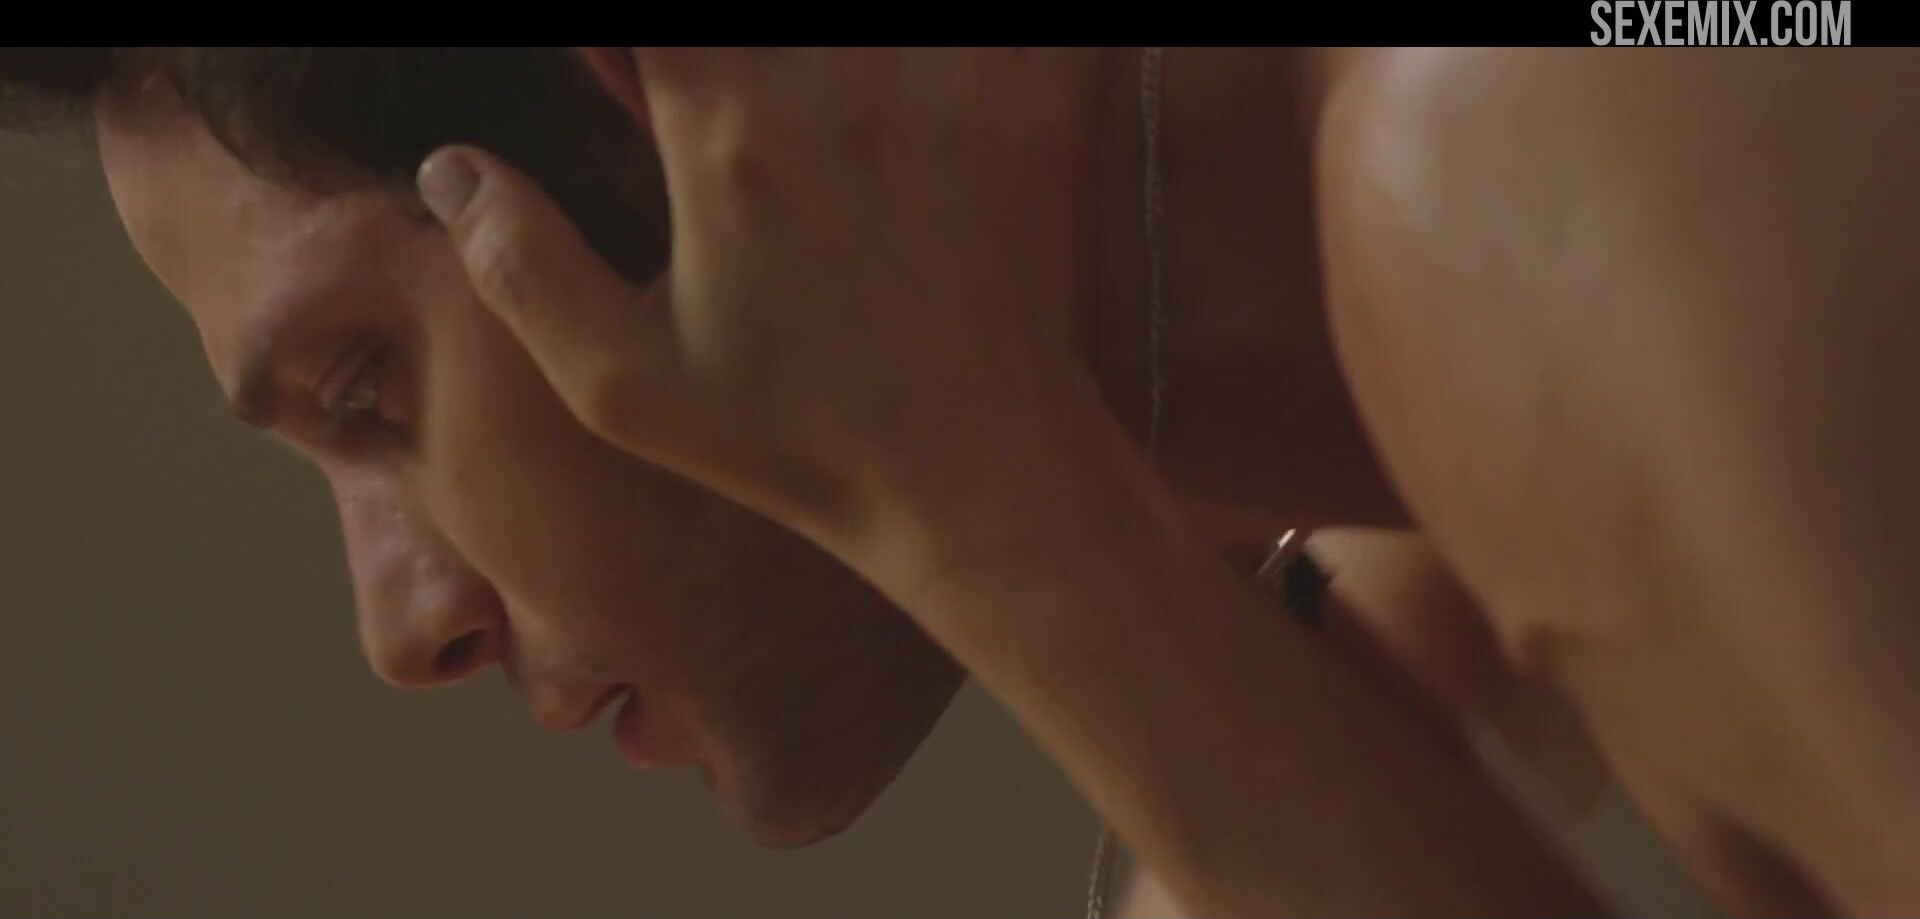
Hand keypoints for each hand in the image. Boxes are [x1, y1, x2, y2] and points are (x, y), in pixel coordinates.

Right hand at [417, 49, 1126, 562]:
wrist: (982, 478)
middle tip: (702, 108)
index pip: (652, 24)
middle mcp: (841, 80)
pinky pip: (998, 41)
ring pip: (862, 32)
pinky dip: (952, 61)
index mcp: (729, 132)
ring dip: (824, 65)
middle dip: (711, 67)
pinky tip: (914, 92)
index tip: (630, 87)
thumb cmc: (800, 445)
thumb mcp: (625, 385)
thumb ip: (522, 265)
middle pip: (749, 30)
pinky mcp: (1030, 97)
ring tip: (810, 129)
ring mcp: (949, 79)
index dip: (624, 52)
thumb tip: (451, 169)